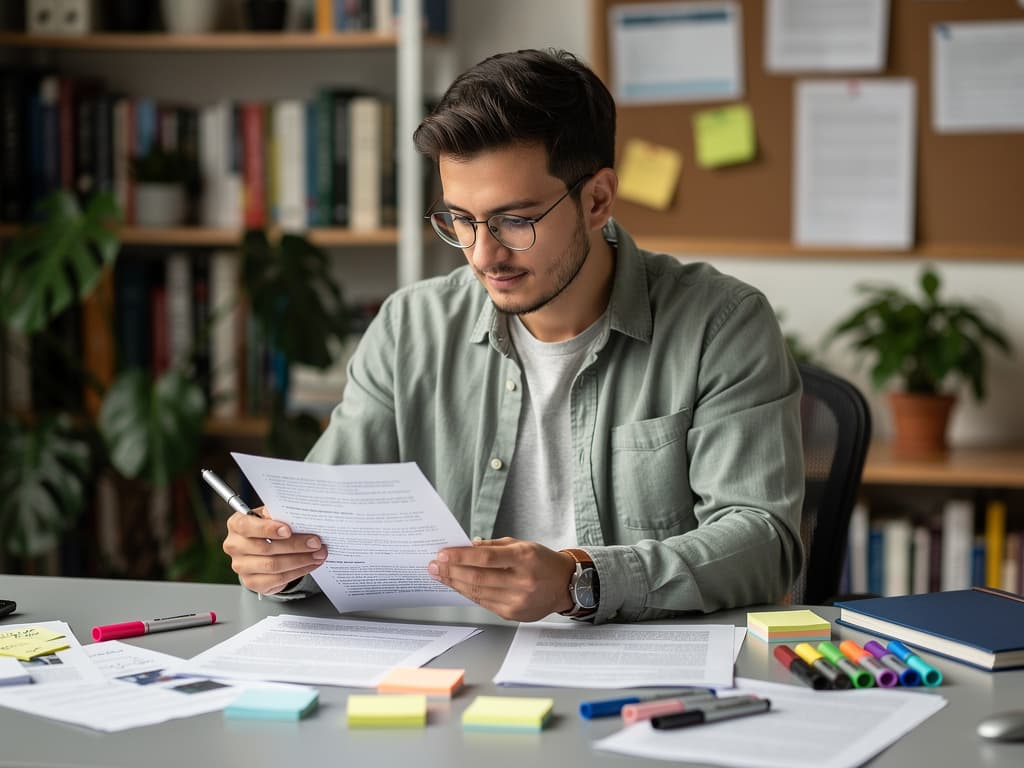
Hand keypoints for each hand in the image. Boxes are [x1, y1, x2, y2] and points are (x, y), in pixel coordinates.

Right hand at [222, 506, 326, 595]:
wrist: (262, 551)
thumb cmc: (267, 529)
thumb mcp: (270, 516)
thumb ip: (279, 514)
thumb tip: (298, 515)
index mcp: (237, 525)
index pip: (247, 526)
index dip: (268, 529)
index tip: (288, 530)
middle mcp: (235, 546)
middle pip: (266, 548)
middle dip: (295, 545)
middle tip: (316, 543)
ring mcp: (241, 566)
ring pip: (274, 565)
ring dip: (300, 560)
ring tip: (318, 554)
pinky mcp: (252, 582)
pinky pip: (278, 579)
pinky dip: (298, 571)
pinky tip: (310, 564)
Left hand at [427, 537, 575, 621]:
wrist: (564, 585)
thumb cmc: (542, 561)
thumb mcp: (522, 545)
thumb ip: (494, 547)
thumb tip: (467, 547)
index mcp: (524, 558)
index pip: (486, 559)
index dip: (461, 557)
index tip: (443, 554)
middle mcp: (521, 581)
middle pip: (478, 577)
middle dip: (451, 571)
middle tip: (434, 565)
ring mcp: (517, 600)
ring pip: (477, 592)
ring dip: (455, 583)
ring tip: (440, 575)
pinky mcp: (512, 614)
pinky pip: (483, 602)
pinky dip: (467, 593)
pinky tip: (457, 585)